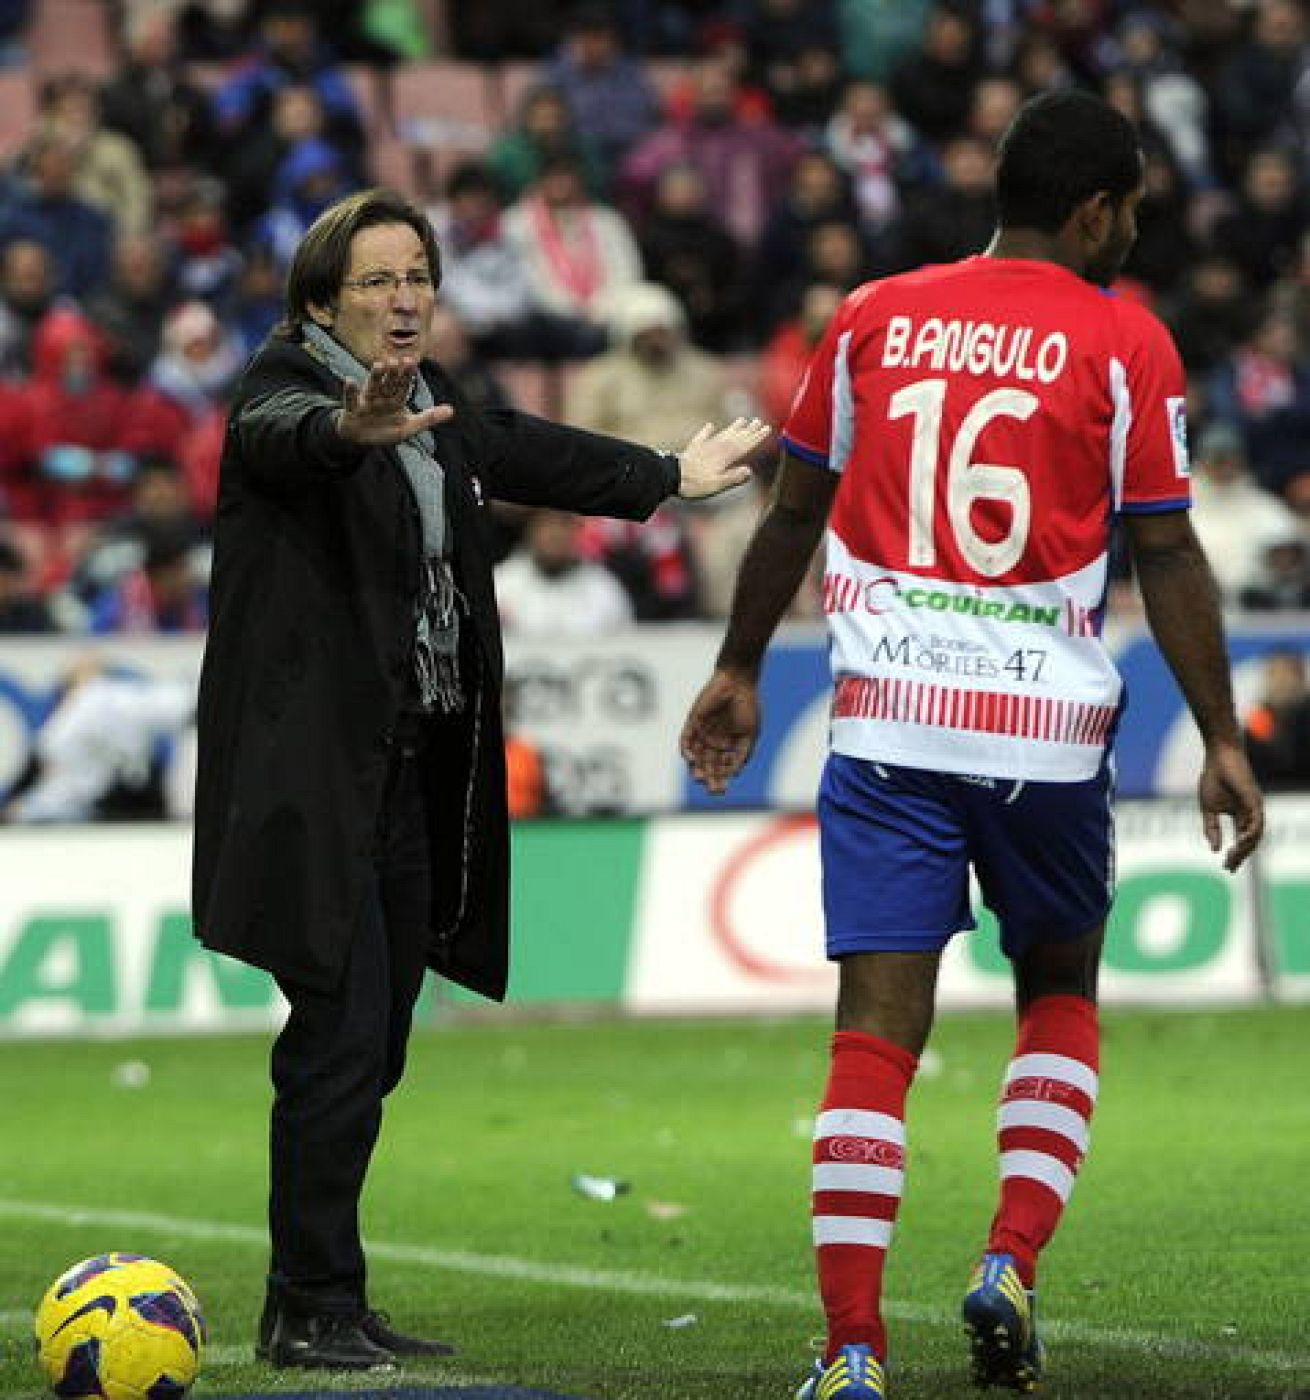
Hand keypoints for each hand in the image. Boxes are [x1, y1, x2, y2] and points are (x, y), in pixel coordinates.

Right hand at [337, 356, 454, 445]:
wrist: (361, 440)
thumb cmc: (386, 431)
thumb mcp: (409, 427)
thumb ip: (429, 418)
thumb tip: (452, 410)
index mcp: (396, 399)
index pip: (404, 386)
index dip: (407, 375)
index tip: (412, 361)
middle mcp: (382, 397)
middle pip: (388, 384)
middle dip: (392, 373)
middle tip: (397, 360)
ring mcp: (366, 402)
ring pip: (372, 388)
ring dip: (375, 377)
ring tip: (379, 365)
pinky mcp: (352, 411)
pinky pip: (350, 400)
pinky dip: (350, 392)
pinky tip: (349, 381)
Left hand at [674, 417, 771, 500]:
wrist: (671, 477)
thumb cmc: (694, 484)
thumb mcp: (716, 485)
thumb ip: (733, 477)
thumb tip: (750, 471)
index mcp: (724, 457)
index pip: (744, 446)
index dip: (755, 438)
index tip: (766, 429)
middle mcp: (716, 449)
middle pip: (735, 438)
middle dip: (748, 430)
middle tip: (759, 421)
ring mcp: (705, 447)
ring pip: (723, 435)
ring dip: (733, 428)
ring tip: (742, 420)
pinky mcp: (693, 448)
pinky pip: (703, 436)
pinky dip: (707, 430)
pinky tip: (711, 425)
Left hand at [680, 669, 759, 795]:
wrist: (738, 683)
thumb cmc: (747, 707)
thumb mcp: (749, 735)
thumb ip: (742, 755)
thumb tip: (734, 775)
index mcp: (727, 745)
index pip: (722, 767)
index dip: (721, 779)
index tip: (722, 791)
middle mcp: (713, 741)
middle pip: (708, 764)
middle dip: (710, 778)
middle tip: (711, 790)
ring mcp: (702, 732)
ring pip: (696, 755)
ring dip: (696, 768)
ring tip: (699, 778)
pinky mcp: (693, 722)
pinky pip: (686, 739)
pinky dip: (687, 750)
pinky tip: (691, 759)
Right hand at [1198, 741, 1263, 871]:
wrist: (1218, 756)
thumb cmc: (1214, 778)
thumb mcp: (1208, 809)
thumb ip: (1212, 828)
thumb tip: (1214, 849)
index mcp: (1241, 815)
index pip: (1241, 840)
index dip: (1235, 855)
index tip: (1227, 868)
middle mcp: (1251, 814)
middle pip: (1250, 841)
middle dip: (1240, 856)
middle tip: (1230, 867)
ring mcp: (1255, 808)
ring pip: (1255, 835)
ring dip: (1245, 848)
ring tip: (1233, 858)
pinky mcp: (1254, 800)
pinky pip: (1256, 822)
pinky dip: (1250, 834)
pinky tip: (1240, 843)